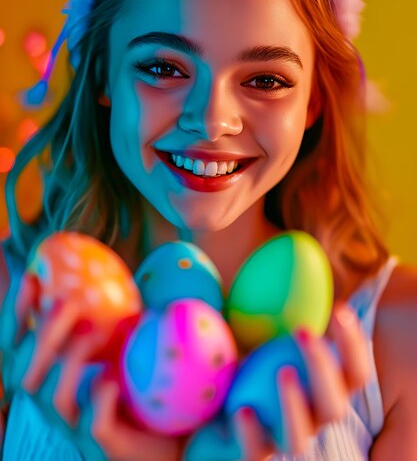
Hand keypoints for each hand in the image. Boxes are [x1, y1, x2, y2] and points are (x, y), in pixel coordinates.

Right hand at [1, 266, 178, 460]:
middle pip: (26, 373)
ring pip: (55, 398)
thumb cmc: (135, 381)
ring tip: (92, 331)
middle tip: (66, 302)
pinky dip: (99, 401)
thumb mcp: (117, 341)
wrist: (165, 430)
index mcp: (51, 375)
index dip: (17, 315)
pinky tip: (112, 381)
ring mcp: (77, 426)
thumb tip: (96, 270)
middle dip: (43, 336)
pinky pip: (94, 426)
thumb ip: (101, 315)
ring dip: (70, 361)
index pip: (20, 347)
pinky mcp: (102, 446)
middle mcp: (55, 401)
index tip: (32, 278)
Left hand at [184, 300, 370, 459]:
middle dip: (325, 368)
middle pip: (337, 403)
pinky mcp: (248, 451)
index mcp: (318, 384)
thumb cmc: (237, 350)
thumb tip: (283, 248)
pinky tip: (241, 409)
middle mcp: (306, 413)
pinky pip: (256, 453)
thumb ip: (271, 295)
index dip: (353, 344)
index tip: (337, 309)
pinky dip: (253, 434)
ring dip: (297, 407)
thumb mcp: (253, 319)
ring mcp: (278, 435)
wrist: (201, 395)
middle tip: (304, 333)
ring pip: (300, 438)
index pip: (353, 370)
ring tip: (284, 373)